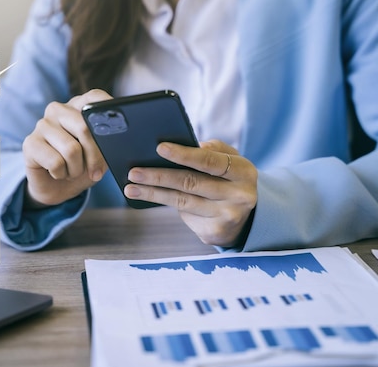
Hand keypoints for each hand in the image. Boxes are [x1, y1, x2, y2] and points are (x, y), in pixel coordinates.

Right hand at [22, 89, 111, 206]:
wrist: (56, 188)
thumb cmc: (81, 167)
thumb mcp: (101, 155)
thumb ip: (108, 142)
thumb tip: (117, 139)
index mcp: (78, 106)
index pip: (96, 99)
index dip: (108, 115)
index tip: (117, 135)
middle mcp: (58, 109)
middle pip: (84, 128)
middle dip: (95, 157)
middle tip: (95, 171)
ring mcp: (42, 124)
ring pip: (71, 149)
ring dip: (76, 169)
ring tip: (73, 171)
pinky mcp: (30, 143)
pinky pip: (55, 162)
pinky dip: (62, 174)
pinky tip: (58, 173)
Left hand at [124, 140, 257, 246]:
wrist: (246, 218)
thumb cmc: (230, 179)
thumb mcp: (231, 160)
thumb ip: (213, 149)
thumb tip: (188, 145)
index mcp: (243, 172)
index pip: (210, 161)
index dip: (184, 155)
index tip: (159, 148)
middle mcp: (239, 196)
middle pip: (191, 183)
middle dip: (159, 176)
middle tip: (134, 172)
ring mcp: (227, 217)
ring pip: (182, 201)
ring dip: (153, 193)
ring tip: (131, 187)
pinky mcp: (214, 232)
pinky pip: (184, 215)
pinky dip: (164, 204)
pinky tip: (147, 197)